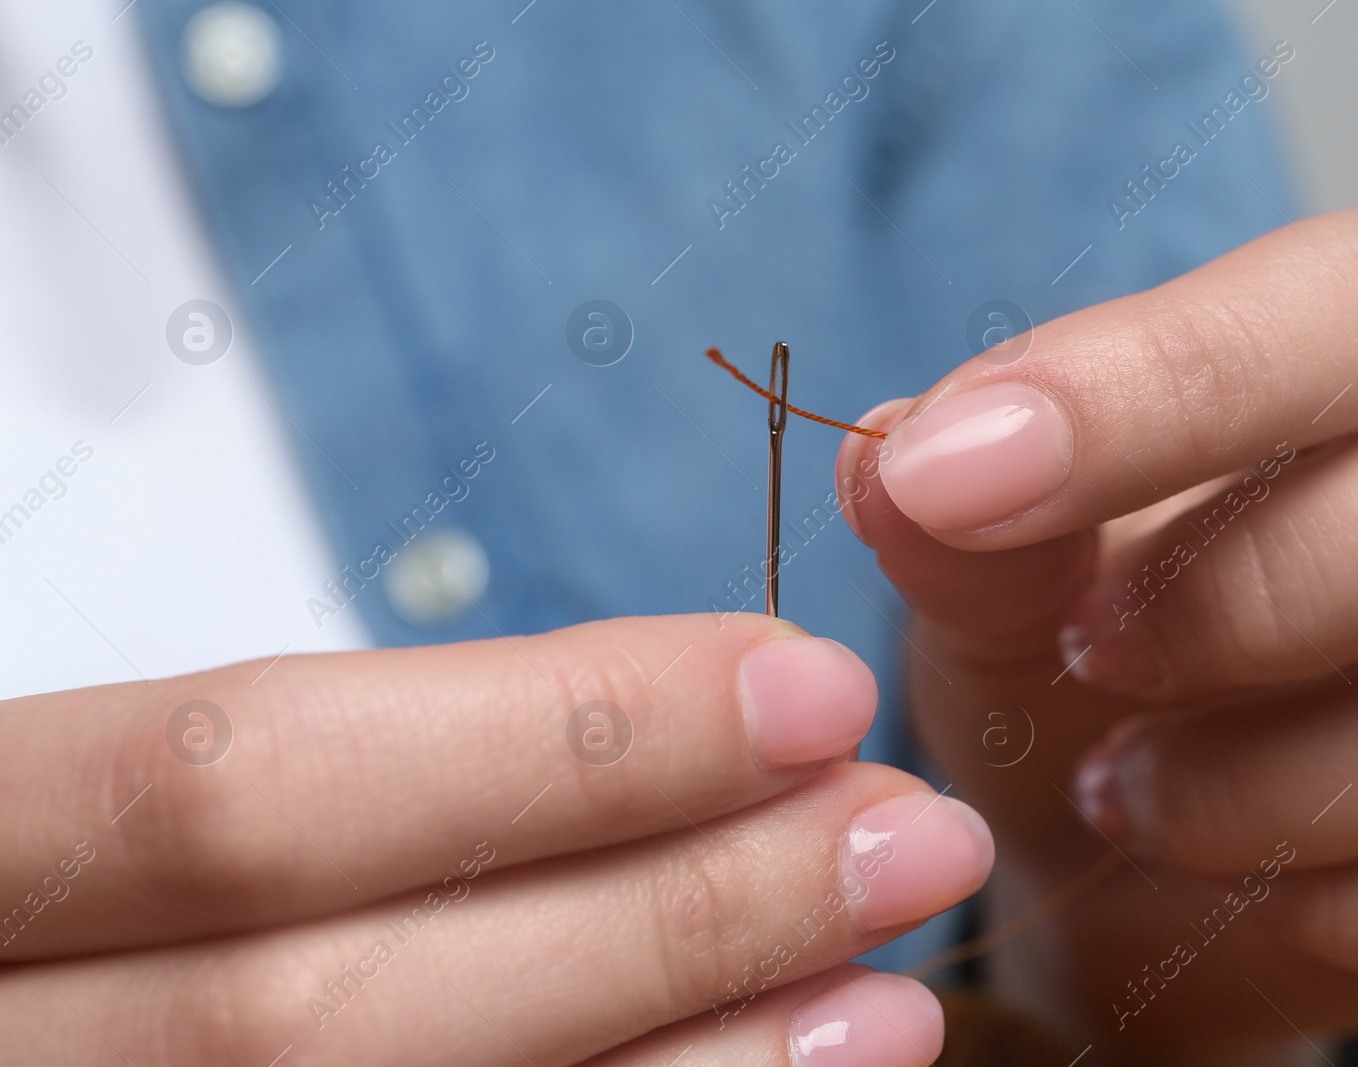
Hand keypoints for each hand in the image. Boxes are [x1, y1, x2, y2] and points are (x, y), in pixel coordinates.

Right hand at [0, 614, 992, 1065]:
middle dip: (665, 912)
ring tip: (890, 989)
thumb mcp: (130, 785)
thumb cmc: (94, 876)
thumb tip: (664, 729)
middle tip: (904, 831)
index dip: (553, 736)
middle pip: (341, 1008)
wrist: (36, 1013)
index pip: (247, 784)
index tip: (802, 685)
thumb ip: (337, 776)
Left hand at [838, 195, 1357, 1063]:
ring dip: (1264, 781)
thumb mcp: (1007, 573)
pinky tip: (1230, 876)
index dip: (1169, 381)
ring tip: (1121, 786)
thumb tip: (886, 461)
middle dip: (1263, 592)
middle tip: (1085, 652)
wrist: (1148, 837)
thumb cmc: (1095, 647)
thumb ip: (968, 522)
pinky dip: (1343, 908)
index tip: (949, 475)